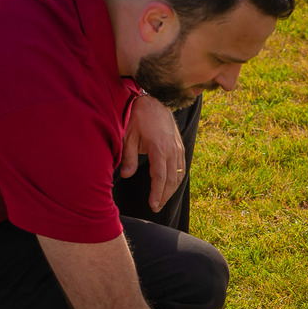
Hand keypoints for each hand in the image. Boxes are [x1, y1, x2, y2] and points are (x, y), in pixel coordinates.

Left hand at [121, 95, 185, 211]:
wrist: (156, 101)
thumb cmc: (139, 118)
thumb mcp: (129, 135)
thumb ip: (128, 156)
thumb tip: (126, 175)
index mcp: (159, 149)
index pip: (159, 177)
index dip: (157, 193)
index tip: (152, 205)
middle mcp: (172, 151)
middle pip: (170, 180)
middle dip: (164, 196)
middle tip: (155, 208)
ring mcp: (178, 149)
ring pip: (178, 175)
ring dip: (171, 190)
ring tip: (162, 200)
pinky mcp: (180, 147)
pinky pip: (181, 168)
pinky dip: (177, 179)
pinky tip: (170, 186)